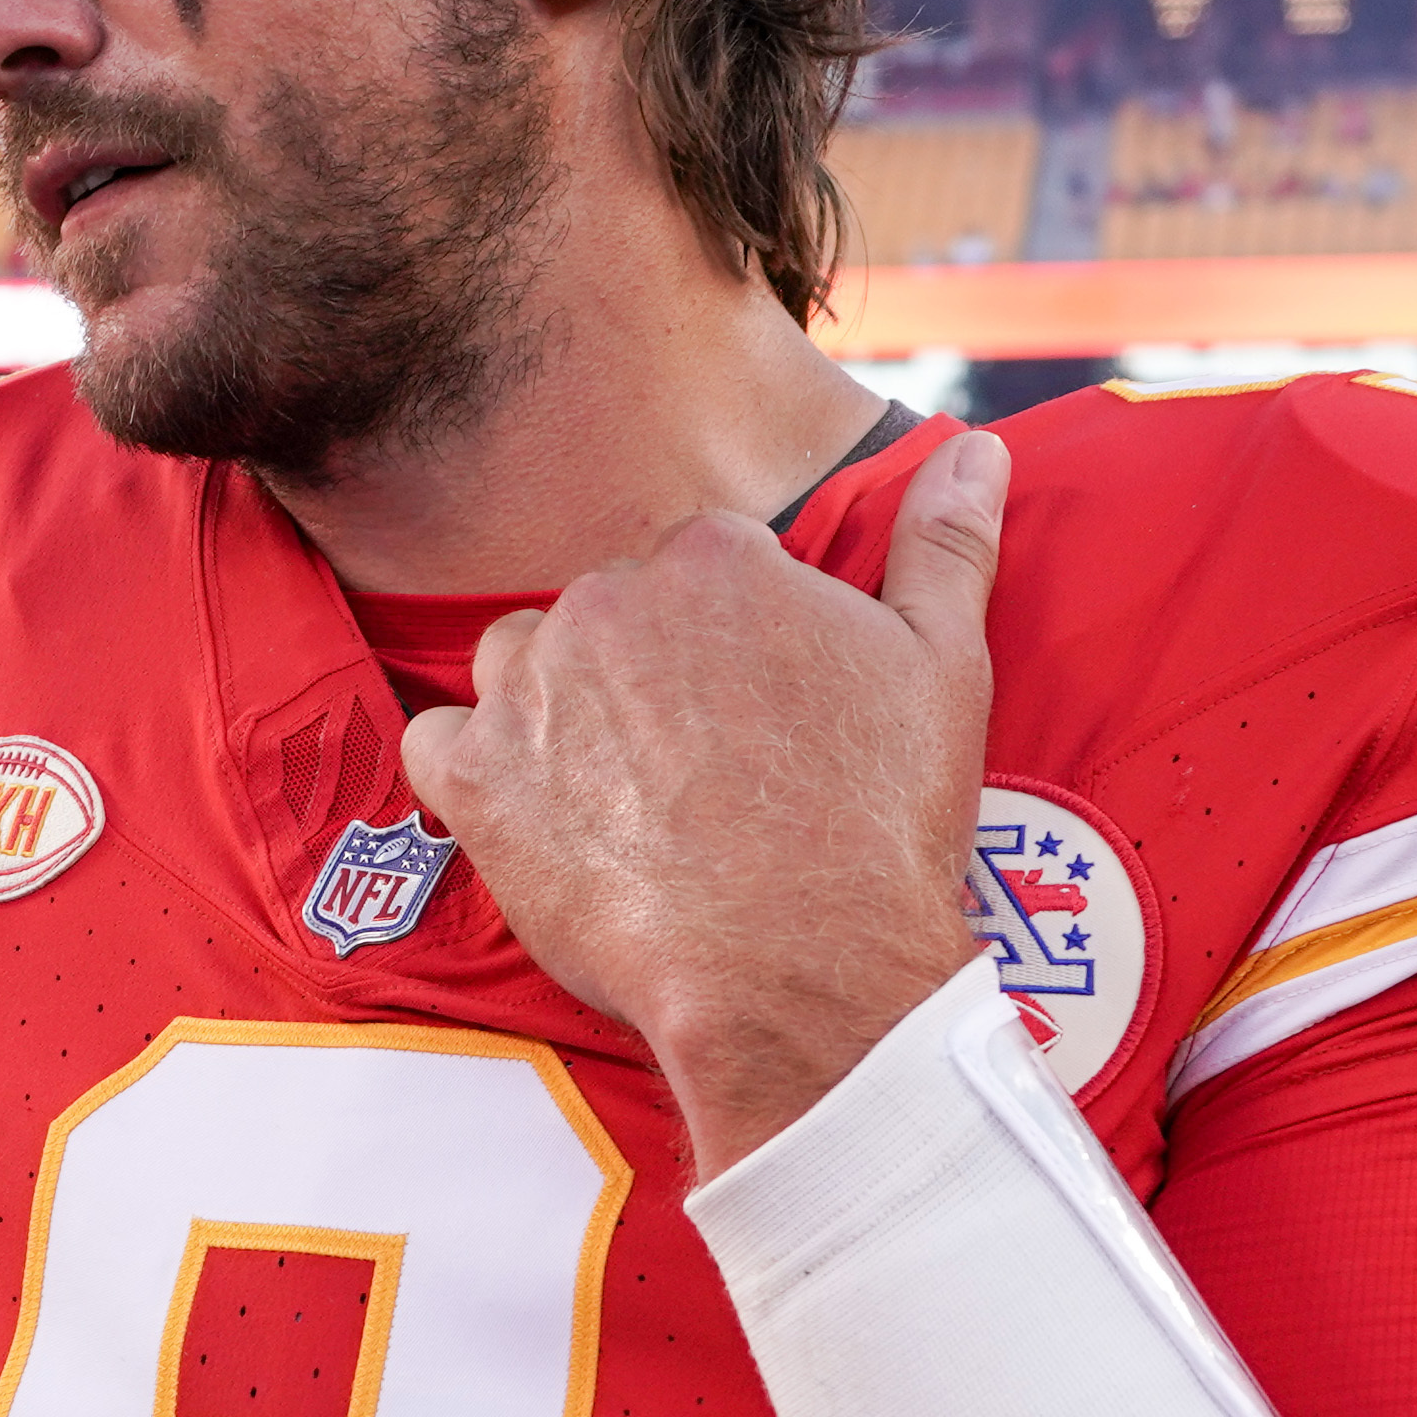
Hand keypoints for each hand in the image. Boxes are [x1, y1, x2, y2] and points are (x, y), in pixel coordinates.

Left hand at [402, 426, 1007, 1172]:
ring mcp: (527, 689)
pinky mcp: (473, 780)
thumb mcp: (943, 667)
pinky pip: (440, 746)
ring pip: (519, 666)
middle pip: (607, 612)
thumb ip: (943, 543)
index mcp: (710, 560)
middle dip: (644, 675)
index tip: (762, 712)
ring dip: (556, 713)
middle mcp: (603, 602)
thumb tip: (975, 447)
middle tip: (704, 771)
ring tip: (628, 800)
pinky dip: (475, 776)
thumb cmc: (881, 823)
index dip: (735, 641)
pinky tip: (541, 823)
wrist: (802, 969)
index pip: (701, 566)